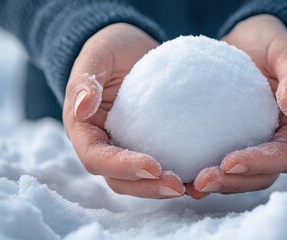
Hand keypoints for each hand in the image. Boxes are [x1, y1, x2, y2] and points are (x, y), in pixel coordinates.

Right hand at [63, 23, 184, 198]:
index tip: (153, 166)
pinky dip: (181, 173)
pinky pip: (163, 163)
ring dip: (164, 188)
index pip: (97, 159)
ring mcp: (127, 148)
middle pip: (120, 180)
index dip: (122, 167)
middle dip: (147, 188)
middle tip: (178, 186)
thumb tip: (82, 108)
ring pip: (141, 181)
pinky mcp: (149, 144)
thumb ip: (84, 80)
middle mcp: (104, 146)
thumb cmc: (110, 49)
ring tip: (195, 187)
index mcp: (84, 131)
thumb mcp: (97, 55)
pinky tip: (204, 172)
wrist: (130, 49)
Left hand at [186, 15, 286, 198]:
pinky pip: (221, 161)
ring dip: (217, 184)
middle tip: (201, 181)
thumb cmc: (272, 44)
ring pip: (241, 177)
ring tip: (189, 185)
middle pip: (260, 176)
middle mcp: (277, 142)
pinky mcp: (233, 140)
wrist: (251, 43)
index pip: (284, 156)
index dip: (259, 164)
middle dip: (232, 182)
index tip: (229, 161)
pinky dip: (204, 170)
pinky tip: (180, 171)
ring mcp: (255, 144)